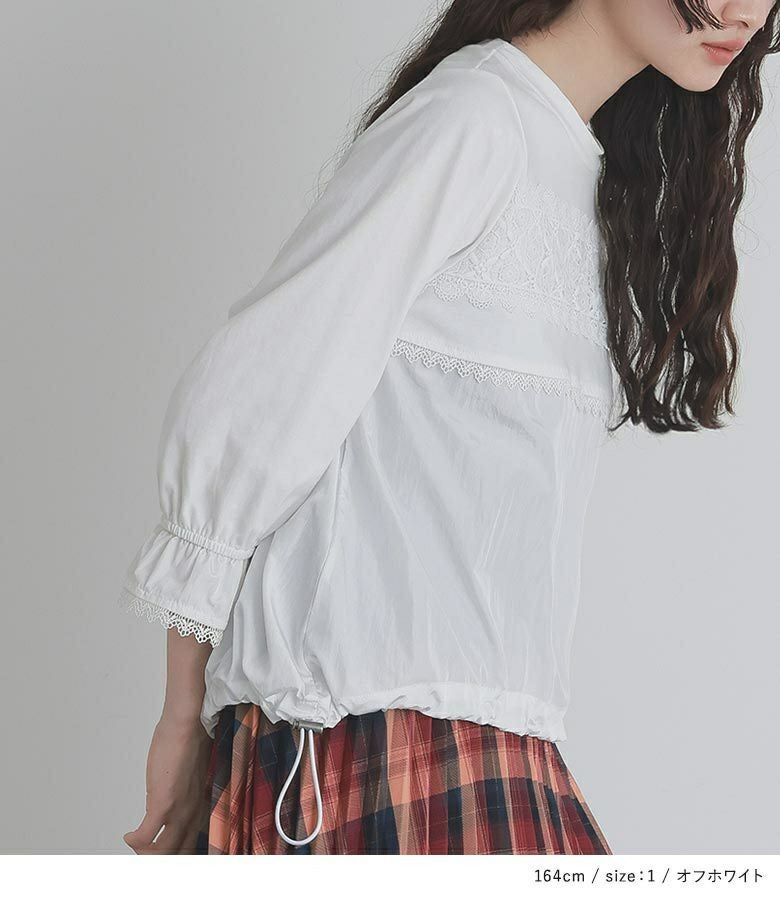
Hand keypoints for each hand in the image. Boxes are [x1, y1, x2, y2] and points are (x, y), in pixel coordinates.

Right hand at [123, 714, 213, 853]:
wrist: (187, 725)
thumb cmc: (189, 742)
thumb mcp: (192, 775)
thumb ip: (185, 792)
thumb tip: (171, 799)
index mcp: (201, 805)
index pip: (193, 842)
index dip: (178, 851)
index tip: (162, 849)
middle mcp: (193, 812)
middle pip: (179, 851)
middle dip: (161, 857)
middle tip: (145, 854)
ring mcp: (180, 809)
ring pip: (164, 851)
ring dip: (146, 853)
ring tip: (136, 846)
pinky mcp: (164, 802)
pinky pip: (146, 836)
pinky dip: (136, 841)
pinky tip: (129, 835)